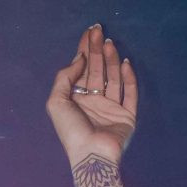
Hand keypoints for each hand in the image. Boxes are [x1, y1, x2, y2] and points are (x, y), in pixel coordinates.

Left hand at [46, 24, 136, 168]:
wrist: (91, 155)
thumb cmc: (71, 131)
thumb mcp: (56, 101)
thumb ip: (65, 77)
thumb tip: (79, 58)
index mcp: (77, 100)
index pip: (82, 69)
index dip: (85, 50)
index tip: (89, 32)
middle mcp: (94, 102)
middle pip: (98, 70)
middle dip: (97, 50)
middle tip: (99, 31)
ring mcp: (111, 109)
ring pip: (113, 79)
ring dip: (112, 60)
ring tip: (109, 44)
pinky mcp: (127, 116)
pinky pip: (130, 94)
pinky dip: (129, 79)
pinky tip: (125, 64)